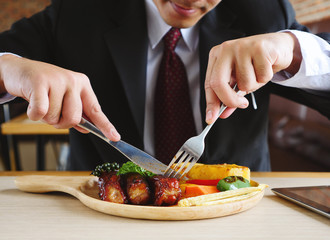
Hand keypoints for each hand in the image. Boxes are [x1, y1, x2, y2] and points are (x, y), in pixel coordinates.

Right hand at [0, 54, 119, 140]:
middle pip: (74, 118)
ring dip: (45, 117)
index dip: (106, 125)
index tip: (115, 137)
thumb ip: (76, 113)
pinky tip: (31, 102)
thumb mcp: (64, 97)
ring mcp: (57, 80)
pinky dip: (33, 114)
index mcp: (83, 85)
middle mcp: (73, 81)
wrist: (20, 69)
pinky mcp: (40, 82)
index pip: (96, 110)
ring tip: (41, 102)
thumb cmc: (44, 87)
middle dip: (61, 123)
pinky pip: (40, 112)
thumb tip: (87, 129)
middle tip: (52, 113)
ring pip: (55, 117)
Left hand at [204, 32, 300, 122]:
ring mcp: (241, 47)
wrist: (278, 46)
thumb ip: (230, 97)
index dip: (211, 103)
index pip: (209, 83)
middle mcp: (225, 49)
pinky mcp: (259, 48)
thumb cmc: (256, 65)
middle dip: (229, 100)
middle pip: (219, 83)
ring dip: (254, 85)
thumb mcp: (240, 82)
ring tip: (258, 74)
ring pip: (244, 83)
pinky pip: (262, 77)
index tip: (211, 119)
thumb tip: (221, 114)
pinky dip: (266, 78)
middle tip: (241, 104)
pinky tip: (267, 67)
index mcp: (216, 56)